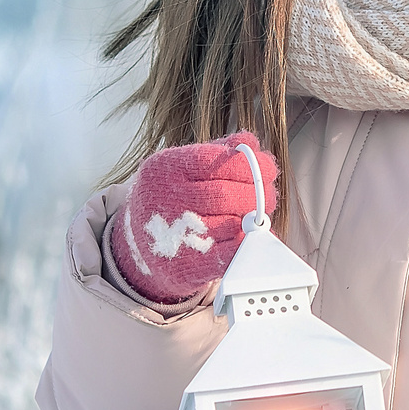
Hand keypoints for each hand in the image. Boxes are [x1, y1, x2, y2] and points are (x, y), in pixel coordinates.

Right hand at [109, 131, 279, 304]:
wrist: (140, 245)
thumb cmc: (171, 199)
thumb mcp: (184, 167)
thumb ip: (219, 152)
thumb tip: (250, 143)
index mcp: (165, 168)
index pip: (213, 161)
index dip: (249, 164)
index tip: (268, 169)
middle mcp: (165, 199)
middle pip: (224, 194)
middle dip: (257, 194)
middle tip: (268, 196)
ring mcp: (172, 234)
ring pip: (228, 224)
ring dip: (253, 220)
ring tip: (258, 216)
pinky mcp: (184, 266)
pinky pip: (224, 256)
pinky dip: (244, 245)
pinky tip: (250, 237)